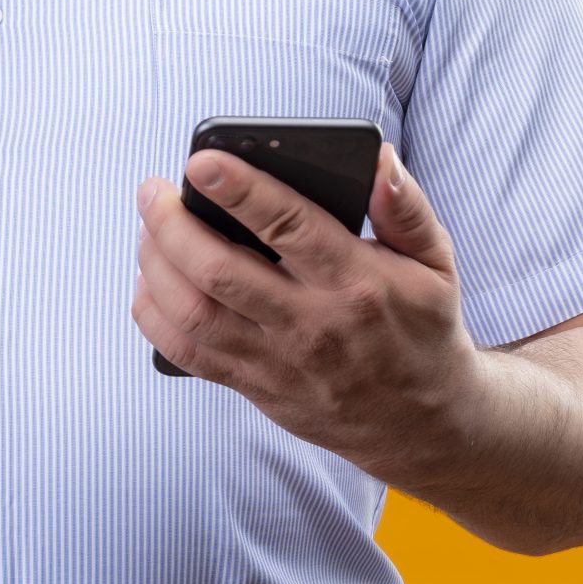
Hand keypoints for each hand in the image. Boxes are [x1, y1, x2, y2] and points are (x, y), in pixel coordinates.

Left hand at [131, 142, 482, 476]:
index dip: (240, 190)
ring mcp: (277, 361)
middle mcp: (311, 324)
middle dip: (172, 224)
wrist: (422, 424)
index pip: (289, 227)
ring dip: (156, 265)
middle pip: (220, 271)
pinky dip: (154, 317)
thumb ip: (406, 207)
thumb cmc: (422, 328)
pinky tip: (150, 282)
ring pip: (193, 313)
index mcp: (357, 282)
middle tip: (153, 190)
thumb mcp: (434, 264)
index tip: (201, 162)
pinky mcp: (255, 387)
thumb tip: (378, 159)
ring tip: (148, 229)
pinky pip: (186, 354)